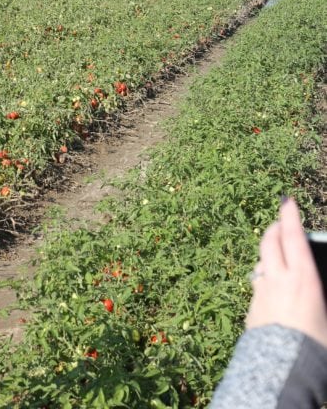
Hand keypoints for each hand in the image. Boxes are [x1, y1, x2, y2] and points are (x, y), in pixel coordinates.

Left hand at [246, 198, 326, 347]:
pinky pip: (257, 284)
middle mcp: (278, 279)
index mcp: (303, 278)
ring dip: (268, 253)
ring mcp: (262, 292)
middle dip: (274, 227)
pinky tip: (270, 286)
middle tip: (279, 222)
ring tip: (276, 254)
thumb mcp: (326, 316)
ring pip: (261, 261)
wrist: (282, 372)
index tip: (287, 200)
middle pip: (270, 241)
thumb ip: (320, 295)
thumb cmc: (315, 347)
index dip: (289, 216)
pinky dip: (264, 278)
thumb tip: (315, 287)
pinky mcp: (252, 308)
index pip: (293, 237)